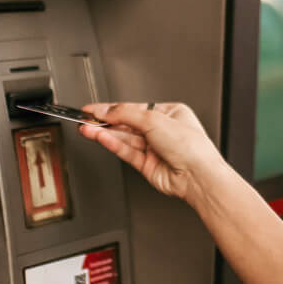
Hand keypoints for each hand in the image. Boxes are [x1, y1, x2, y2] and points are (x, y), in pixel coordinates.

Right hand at [79, 102, 227, 201]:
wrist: (197, 175)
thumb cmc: (191, 146)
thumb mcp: (154, 119)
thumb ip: (126, 114)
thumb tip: (106, 110)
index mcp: (170, 114)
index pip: (134, 108)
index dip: (112, 108)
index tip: (92, 108)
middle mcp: (162, 131)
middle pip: (127, 123)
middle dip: (105, 121)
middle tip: (85, 118)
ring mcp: (154, 149)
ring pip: (124, 138)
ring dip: (104, 133)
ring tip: (87, 129)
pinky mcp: (147, 165)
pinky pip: (126, 151)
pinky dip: (112, 144)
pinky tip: (100, 137)